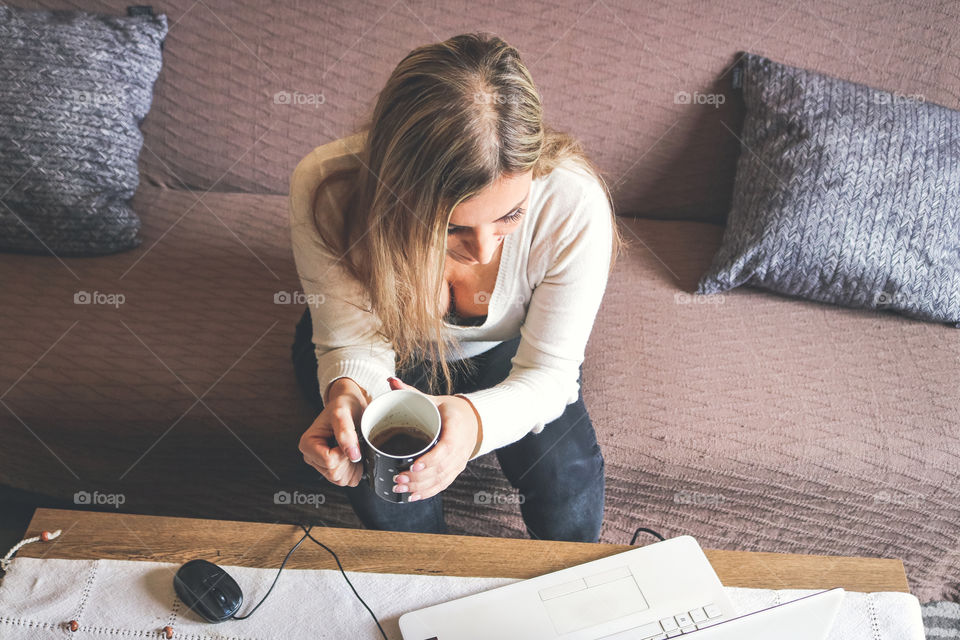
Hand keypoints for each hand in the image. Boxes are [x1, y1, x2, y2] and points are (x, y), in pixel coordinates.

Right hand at [298, 378, 366, 486]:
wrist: (351, 405)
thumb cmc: (344, 405)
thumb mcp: (343, 412)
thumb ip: (346, 432)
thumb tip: (353, 455)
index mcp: (307, 444)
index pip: (329, 461)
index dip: (343, 452)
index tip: (347, 438)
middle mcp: (312, 457)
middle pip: (335, 473)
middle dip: (348, 459)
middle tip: (351, 440)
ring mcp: (322, 466)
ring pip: (341, 480)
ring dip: (353, 465)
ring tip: (352, 446)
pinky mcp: (334, 470)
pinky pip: (347, 481)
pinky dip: (356, 470)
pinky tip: (354, 454)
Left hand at [388, 376, 480, 501]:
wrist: (472, 421)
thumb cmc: (451, 410)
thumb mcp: (435, 400)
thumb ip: (412, 392)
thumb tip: (391, 381)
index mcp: (457, 429)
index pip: (447, 448)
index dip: (432, 459)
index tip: (414, 465)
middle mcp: (461, 449)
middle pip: (441, 469)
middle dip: (419, 477)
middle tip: (397, 478)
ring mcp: (459, 462)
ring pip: (441, 479)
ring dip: (420, 487)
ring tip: (400, 488)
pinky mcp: (454, 470)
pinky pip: (442, 485)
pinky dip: (428, 492)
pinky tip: (412, 497)